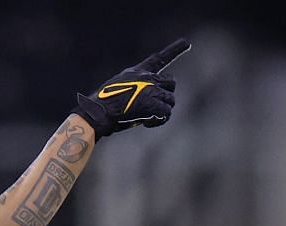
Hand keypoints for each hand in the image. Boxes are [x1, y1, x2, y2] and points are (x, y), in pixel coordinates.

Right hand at [74, 40, 189, 136]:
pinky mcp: (153, 105)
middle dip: (166, 94)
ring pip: (170, 100)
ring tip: (147, 117)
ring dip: (162, 110)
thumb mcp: (115, 87)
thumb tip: (139, 101)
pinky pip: (166, 113)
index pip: (159, 59)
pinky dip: (158, 120)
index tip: (186, 42)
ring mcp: (152, 91)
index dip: (174, 50)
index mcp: (137, 72)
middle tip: (155, 106)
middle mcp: (148, 79)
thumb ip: (132, 88)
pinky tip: (147, 122)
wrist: (99, 112)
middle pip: (171, 82)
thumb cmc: (101, 104)